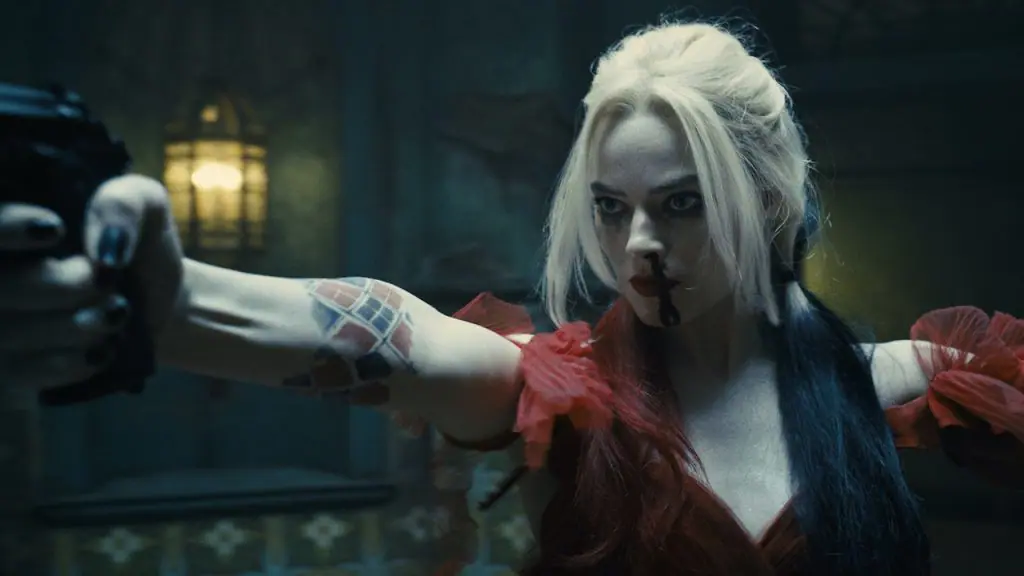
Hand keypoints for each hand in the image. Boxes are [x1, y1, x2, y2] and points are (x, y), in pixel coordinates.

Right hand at [0, 174, 184, 389]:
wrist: (162, 301)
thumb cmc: (142, 243)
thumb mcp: (145, 205)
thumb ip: (121, 204)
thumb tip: (104, 250)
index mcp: (16, 226)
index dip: (8, 228)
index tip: (55, 230)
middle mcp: (1, 272)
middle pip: (1, 286)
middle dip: (61, 287)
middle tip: (106, 281)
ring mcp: (2, 323)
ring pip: (9, 332)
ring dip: (74, 327)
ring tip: (118, 313)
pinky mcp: (14, 367)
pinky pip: (21, 372)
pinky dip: (72, 362)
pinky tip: (104, 349)